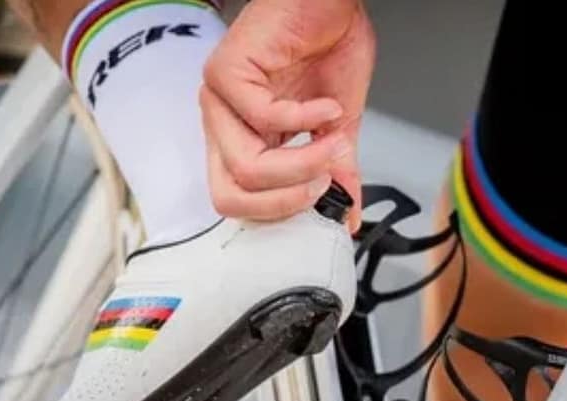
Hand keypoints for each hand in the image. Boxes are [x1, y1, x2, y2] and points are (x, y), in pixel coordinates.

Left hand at [200, 0, 374, 229]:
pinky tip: (327, 106)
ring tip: (334, 139)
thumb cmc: (327, 46)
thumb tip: (348, 214)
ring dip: (303, 161)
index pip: (241, 202)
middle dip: (287, 200)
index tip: (327, 203)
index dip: (283, 212)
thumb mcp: (339, 127)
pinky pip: (263, 120)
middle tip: (325, 181)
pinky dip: (307, 118)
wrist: (332, 2)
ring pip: (246, 167)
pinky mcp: (225, 74)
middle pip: (230, 197)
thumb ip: (336, 172)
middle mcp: (225, 125)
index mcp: (246, 141)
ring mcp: (219, 101)